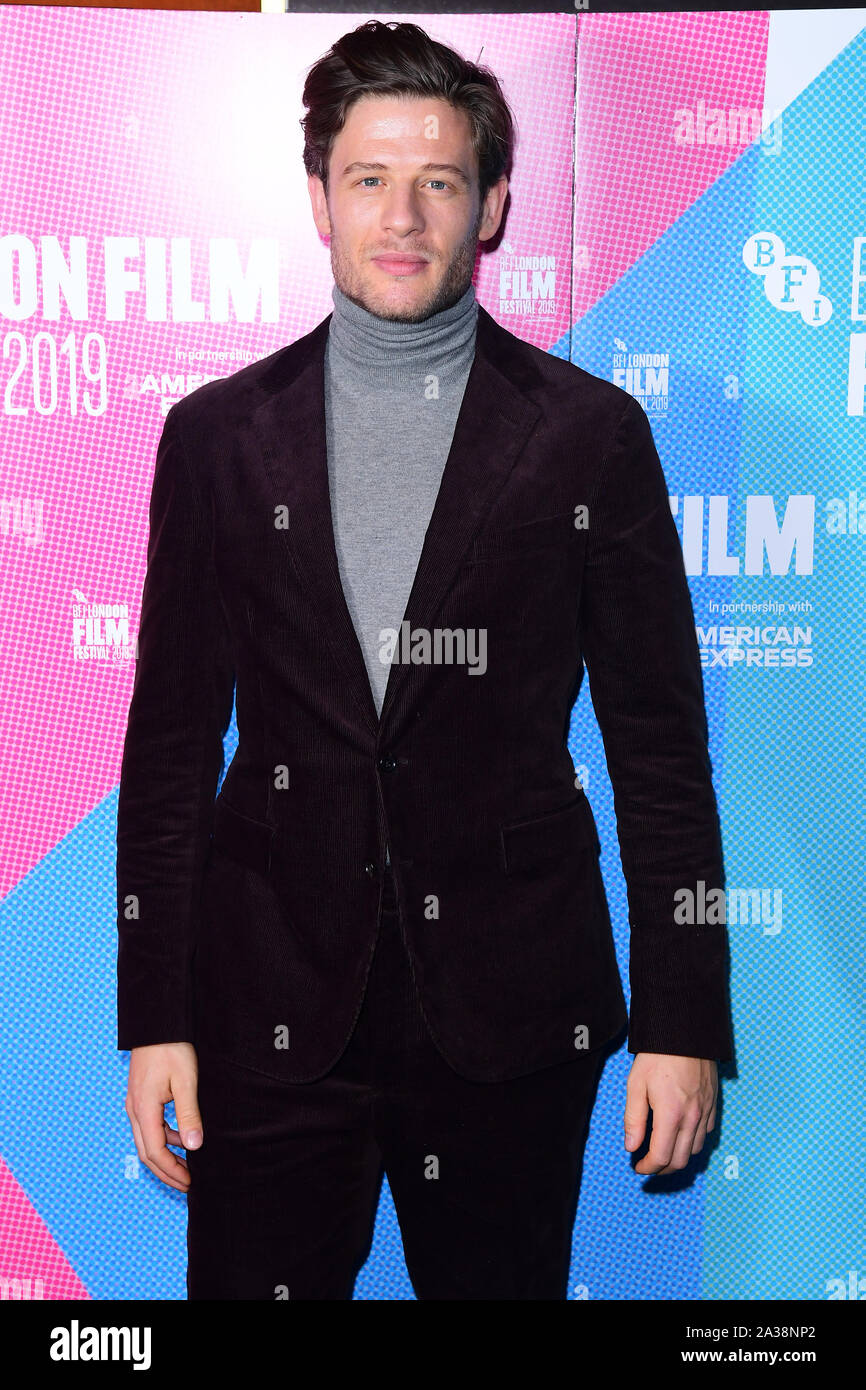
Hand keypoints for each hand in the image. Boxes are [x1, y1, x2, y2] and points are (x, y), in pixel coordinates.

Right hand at [125, 1042, 202, 1191]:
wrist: (158, 1024)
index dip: (172, 1171)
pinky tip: (182, 1139)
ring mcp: (135, 1104)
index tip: (190, 1182)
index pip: (154, 1153)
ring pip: (147, 1141)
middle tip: (187, 1184)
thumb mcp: (186, 1082)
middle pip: (146, 1153)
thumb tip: (194, 1147)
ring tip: (188, 1166)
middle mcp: (134, 1110)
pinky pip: (150, 1127)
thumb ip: (189, 1115)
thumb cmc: (172, 1049)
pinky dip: (164, 1139)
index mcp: (143, 1109)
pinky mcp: (140, 1097)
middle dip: (167, 1172)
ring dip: (166, 1157)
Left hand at [624, 1053, 716, 1174]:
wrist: (685, 1032)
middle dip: (662, 1169)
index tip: (637, 1167)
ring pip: (695, 1150)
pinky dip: (692, 1141)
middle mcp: (692, 1118)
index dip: (647, 1168)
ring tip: (663, 1151)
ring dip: (678, 1157)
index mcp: (671, 1115)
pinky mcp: (713, 1104)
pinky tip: (680, 1134)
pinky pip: (706, 1133)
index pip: (661, 1157)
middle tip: (648, 1165)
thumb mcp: (636, 1084)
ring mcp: (706, 1111)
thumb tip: (631, 1147)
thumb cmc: (657, 1056)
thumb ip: (633, 1119)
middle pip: (680, 1160)